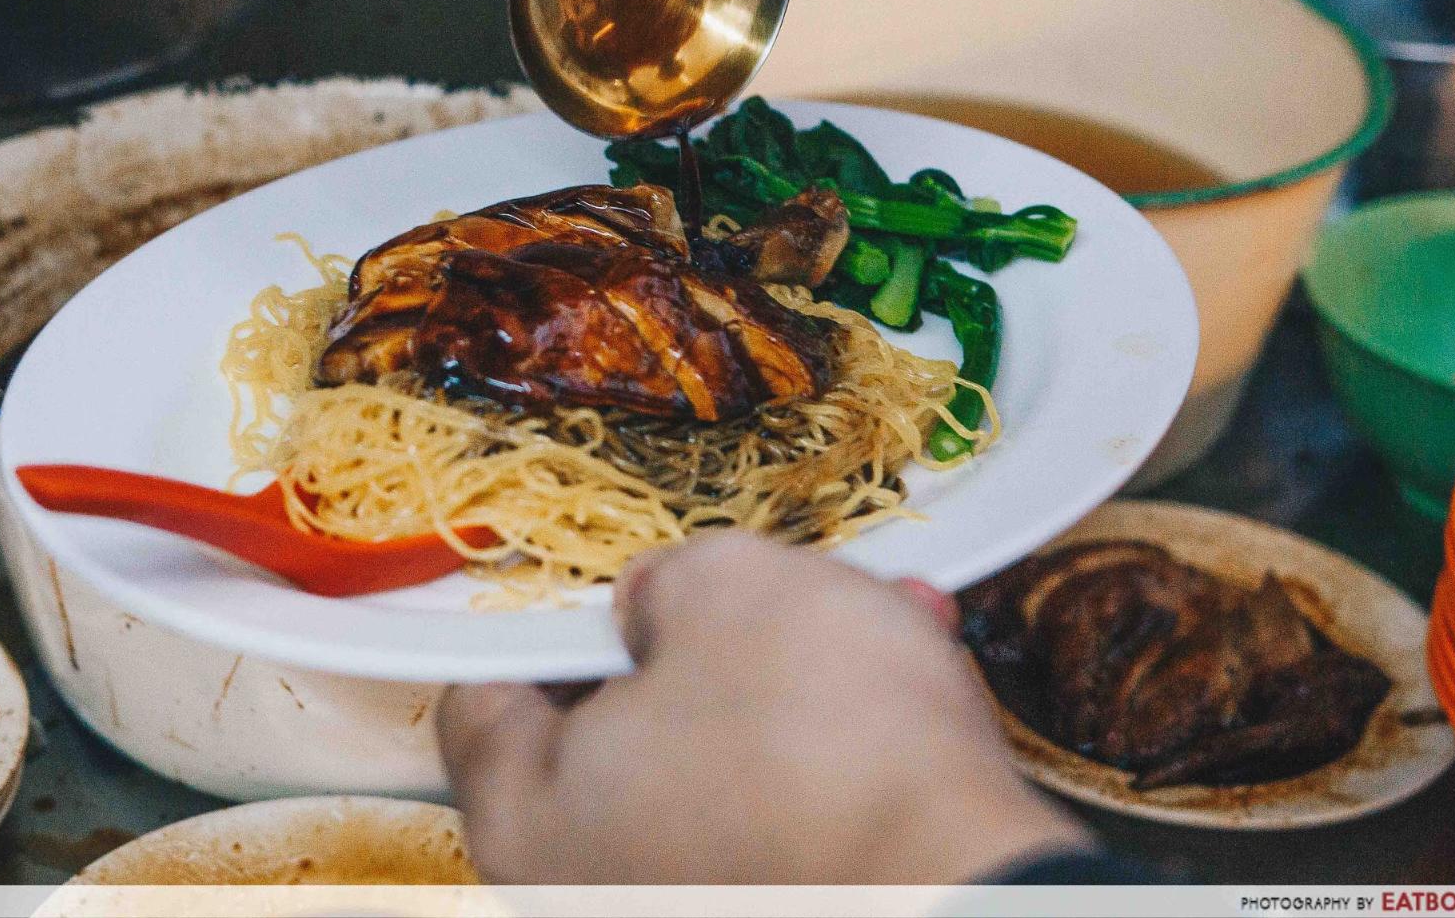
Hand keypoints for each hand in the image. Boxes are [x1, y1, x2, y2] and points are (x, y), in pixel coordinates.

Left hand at [436, 532, 1088, 884]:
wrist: (971, 898)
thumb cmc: (817, 739)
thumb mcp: (728, 591)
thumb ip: (662, 583)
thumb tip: (653, 610)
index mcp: (528, 817)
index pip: (483, 698)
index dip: (541, 613)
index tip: (604, 571)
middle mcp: (589, 893)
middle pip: (616, 731)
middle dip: (707, 639)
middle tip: (773, 581)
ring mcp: (687, 915)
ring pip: (723, 766)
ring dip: (797, 683)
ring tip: (885, 616)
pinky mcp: (786, 914)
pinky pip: (789, 820)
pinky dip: (838, 755)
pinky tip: (915, 692)